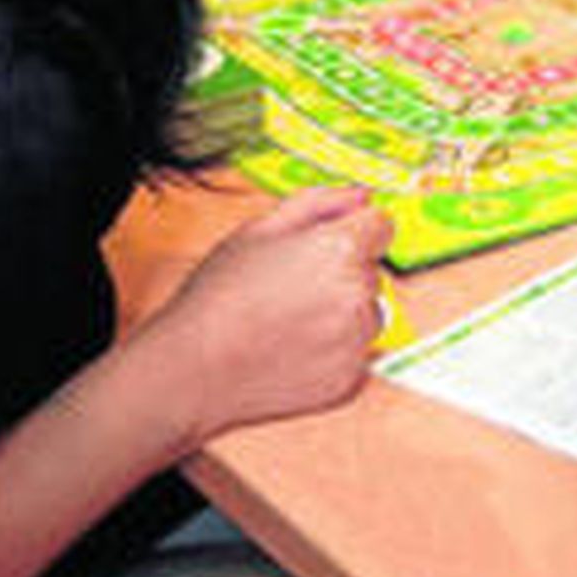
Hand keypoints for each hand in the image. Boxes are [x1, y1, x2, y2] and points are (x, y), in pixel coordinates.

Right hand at [142, 185, 392, 444]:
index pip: (382, 226)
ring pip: (367, 313)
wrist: (194, 369)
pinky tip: (294, 349)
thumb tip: (360, 196)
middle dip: (343, 273)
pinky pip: (356, 354)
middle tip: (292, 287)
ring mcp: (356, 342)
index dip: (355, 231)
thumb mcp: (259, 229)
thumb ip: (318, 203)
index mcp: (340, 249)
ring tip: (290, 321)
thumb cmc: (219, 298)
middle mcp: (357, 295)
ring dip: (343, 313)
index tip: (332, 244)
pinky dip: (334, 351)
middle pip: (372, 271)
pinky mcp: (349, 380)